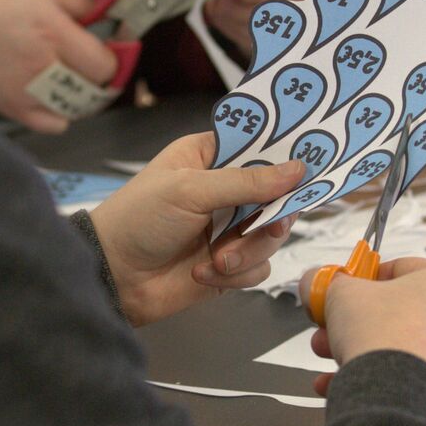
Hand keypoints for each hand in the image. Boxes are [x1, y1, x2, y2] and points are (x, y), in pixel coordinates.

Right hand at [0, 0, 134, 133]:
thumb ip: (85, 2)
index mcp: (52, 31)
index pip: (106, 63)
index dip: (117, 56)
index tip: (113, 48)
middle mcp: (43, 65)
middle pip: (98, 88)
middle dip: (104, 75)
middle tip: (95, 62)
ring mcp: (29, 93)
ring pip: (81, 109)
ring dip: (86, 95)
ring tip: (75, 76)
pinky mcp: (14, 111)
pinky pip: (56, 124)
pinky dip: (62, 113)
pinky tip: (53, 94)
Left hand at [89, 133, 305, 326]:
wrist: (113, 277)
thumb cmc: (139, 219)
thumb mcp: (191, 190)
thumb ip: (247, 181)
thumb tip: (298, 169)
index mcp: (210, 157)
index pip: (260, 147)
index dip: (286, 155)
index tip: (313, 164)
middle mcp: (224, 190)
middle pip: (277, 195)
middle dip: (272, 215)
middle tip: (269, 225)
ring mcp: (228, 228)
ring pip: (272, 236)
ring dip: (248, 250)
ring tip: (217, 257)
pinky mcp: (228, 264)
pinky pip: (258, 267)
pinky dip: (236, 273)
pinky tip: (204, 272)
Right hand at [298, 256, 425, 417]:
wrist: (399, 401)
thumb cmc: (383, 337)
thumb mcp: (339, 294)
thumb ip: (328, 283)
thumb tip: (313, 282)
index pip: (402, 269)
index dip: (364, 280)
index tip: (343, 293)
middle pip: (404, 313)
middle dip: (360, 323)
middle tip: (331, 332)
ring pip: (410, 349)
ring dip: (368, 353)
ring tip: (333, 362)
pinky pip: (417, 380)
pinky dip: (385, 381)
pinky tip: (347, 387)